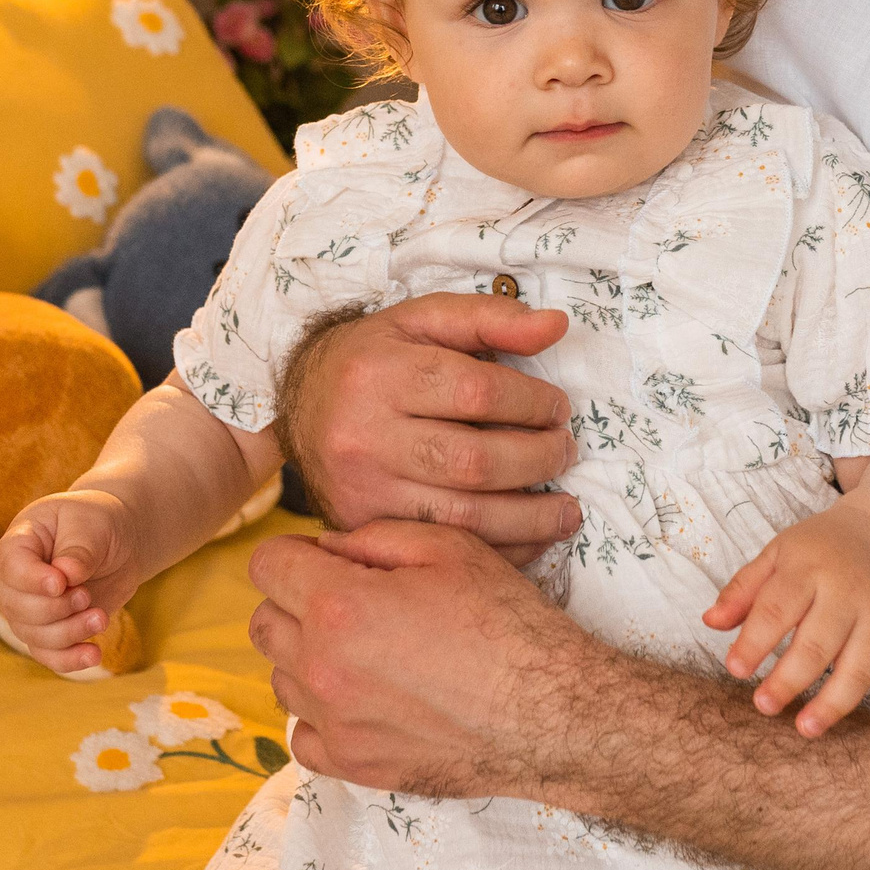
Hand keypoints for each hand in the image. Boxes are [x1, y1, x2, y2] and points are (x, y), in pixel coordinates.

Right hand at [0, 488, 141, 673]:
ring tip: (101, 618)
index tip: (61, 583)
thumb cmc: (97, 523)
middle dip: (56, 609)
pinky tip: (94, 655)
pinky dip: (70, 660)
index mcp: (18, 544)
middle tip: (87, 595)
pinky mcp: (51, 631)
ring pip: (35, 636)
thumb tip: (67, 575)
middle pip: (19, 609)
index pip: (12, 568)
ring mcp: (29, 610)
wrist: (117, 542)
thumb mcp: (91, 524)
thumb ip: (78, 549)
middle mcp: (15, 582)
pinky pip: (50, 655)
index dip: (33, 581)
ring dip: (70, 633)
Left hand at [248, 520, 595, 794]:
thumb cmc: (505, 622)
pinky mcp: (352, 766)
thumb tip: (330, 551)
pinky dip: (321, 715)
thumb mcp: (449, 547)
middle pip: (263, 622)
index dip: (295, 551)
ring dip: (308, 658)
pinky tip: (362, 698)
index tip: (326, 559)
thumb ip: (374, 538)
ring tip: (365, 650)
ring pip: (280, 678)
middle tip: (348, 599)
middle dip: (294, 601)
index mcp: (339, 604)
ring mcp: (333, 723)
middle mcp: (322, 666)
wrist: (548, 711)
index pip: (267, 564)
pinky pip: (302, 735)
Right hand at [287, 295, 582, 560]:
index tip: (558, 409)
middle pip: (472, 462)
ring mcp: (362, 490)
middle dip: (536, 460)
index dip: (532, 404)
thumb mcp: (422, 320)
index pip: (476, 392)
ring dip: (529, 518)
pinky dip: (498, 550)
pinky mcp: (363, 528)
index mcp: (380, 374)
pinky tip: (531, 538)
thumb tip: (556, 325)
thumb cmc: (375, 358)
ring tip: (567, 508)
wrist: (302, 405)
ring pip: (461, 518)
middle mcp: (364, 436)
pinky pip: (443, 548)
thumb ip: (489, 318)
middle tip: (564, 452)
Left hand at [704, 507, 869, 738]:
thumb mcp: (778, 554)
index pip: (778, 609)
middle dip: (790, 679)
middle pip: (819, 643)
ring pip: (861, 666)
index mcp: (810, 568)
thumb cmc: (820, 551)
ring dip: (834, 702)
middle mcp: (850, 593)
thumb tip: (711, 621)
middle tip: (764, 705)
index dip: (755, 642)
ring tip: (806, 728)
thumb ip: (743, 588)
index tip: (735, 670)